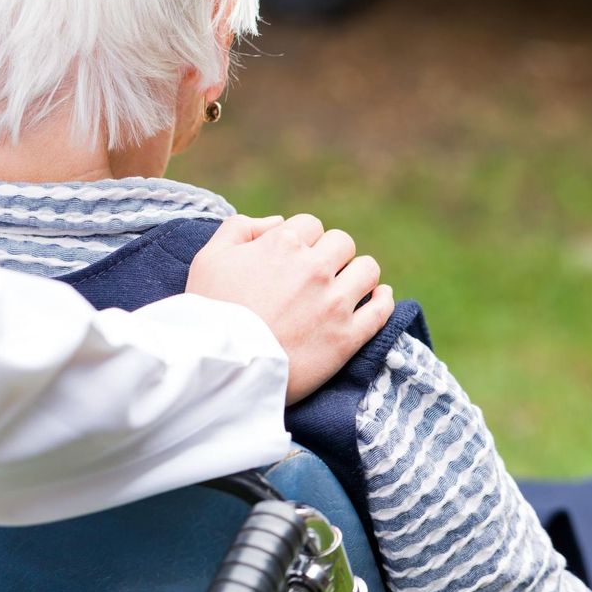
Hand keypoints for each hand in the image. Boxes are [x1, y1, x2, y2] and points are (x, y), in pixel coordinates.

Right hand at [187, 214, 394, 403]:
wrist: (220, 369)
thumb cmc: (210, 313)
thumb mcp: (209, 258)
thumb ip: (240, 227)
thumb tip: (276, 222)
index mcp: (283, 244)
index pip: (310, 225)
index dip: (301, 241)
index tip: (293, 260)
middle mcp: (315, 268)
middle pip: (341, 243)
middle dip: (330, 254)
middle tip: (317, 276)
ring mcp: (334, 303)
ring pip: (367, 269)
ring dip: (358, 274)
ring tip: (347, 288)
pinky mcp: (347, 338)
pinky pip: (381, 310)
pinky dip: (383, 300)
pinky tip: (377, 298)